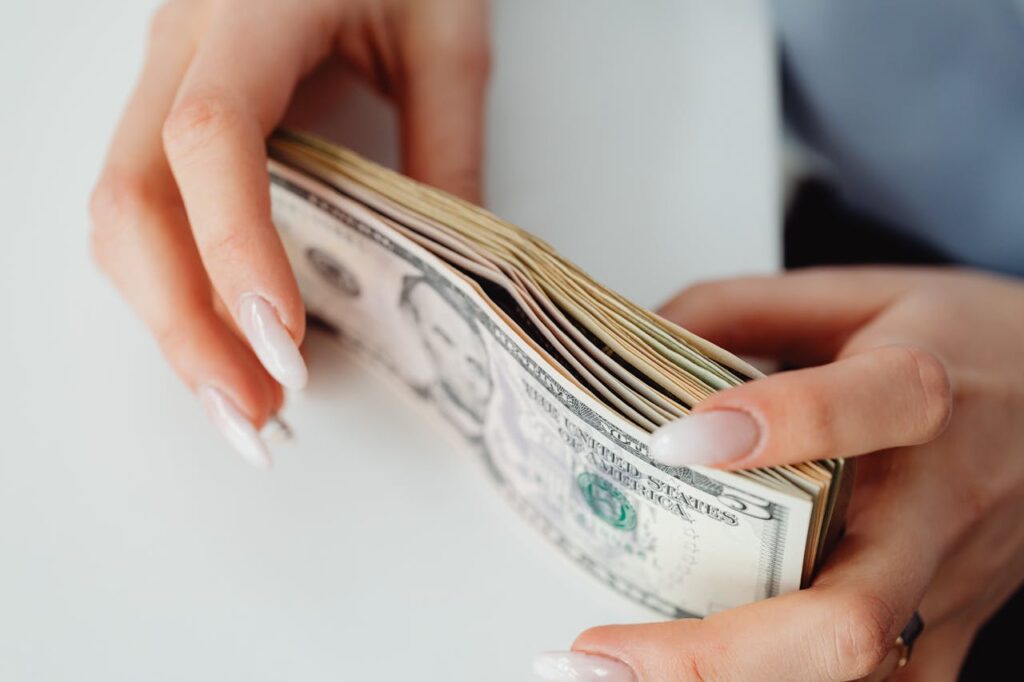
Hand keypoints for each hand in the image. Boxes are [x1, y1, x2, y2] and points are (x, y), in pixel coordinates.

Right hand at [90, 0, 489, 466]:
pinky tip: (225, 344)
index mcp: (249, 13)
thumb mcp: (447, 36)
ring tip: (246, 404)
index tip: (283, 345)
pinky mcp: (173, 111)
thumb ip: (447, 149)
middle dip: (185, 324)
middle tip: (257, 416)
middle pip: (134, 196)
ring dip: (172, 322)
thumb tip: (444, 278)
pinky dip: (176, 290)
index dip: (235, 247)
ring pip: (122, 216)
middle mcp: (182, 49)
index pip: (212, 136)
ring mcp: (164, 80)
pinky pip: (145, 212)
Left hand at [534, 267, 1023, 680]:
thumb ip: (736, 310)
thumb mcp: (857, 294)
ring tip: (618, 676)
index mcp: (926, 393)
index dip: (778, 425)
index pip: (870, 410)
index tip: (674, 440)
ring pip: (855, 676)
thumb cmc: (965, 343)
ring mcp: (950, 585)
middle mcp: (942, 505)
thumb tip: (628, 344)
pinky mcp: (948, 628)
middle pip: (847, 615)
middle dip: (712, 655)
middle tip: (599, 651)